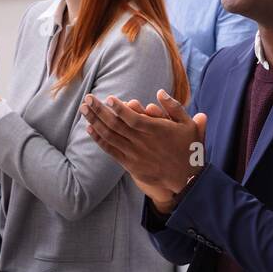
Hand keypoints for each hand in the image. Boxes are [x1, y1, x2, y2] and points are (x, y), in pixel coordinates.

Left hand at [81, 88, 207, 213]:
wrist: (186, 179)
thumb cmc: (189, 149)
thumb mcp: (189, 125)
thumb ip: (174, 107)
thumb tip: (160, 92)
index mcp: (155, 130)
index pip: (132, 117)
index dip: (119, 108)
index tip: (109, 98)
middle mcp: (142, 142)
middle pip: (116, 124)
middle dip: (99, 110)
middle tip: (88, 98)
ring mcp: (134, 154)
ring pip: (110, 136)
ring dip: (95, 121)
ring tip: (84, 110)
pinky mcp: (130, 164)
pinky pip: (111, 150)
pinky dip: (99, 139)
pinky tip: (90, 129)